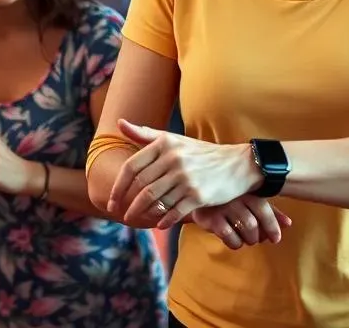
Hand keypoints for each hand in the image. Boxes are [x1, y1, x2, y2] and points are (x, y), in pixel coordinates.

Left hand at [106, 121, 262, 229]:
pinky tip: (160, 224)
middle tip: (122, 216)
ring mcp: (186, 177)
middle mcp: (174, 159)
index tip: (111, 201)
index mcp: (165, 143)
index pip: (132, 167)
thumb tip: (120, 123)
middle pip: (141, 187)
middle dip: (127, 205)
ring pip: (154, 201)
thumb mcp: (174, 139)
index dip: (118, 186)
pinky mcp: (198, 195)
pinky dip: (163, 220)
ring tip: (136, 220)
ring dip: (142, 214)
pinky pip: (173, 212)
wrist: (236, 164)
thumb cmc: (200, 153)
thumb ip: (145, 134)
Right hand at [192, 196, 292, 249]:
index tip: (276, 239)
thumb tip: (289, 224)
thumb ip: (270, 212)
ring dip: (248, 240)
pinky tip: (234, 240)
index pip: (264, 209)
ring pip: (243, 230)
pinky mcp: (212, 218)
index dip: (272, 226)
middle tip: (257, 239)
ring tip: (246, 239)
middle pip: (253, 223)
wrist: (202, 194)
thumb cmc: (233, 198)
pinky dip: (234, 243)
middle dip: (258, 236)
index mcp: (249, 190)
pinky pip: (228, 236)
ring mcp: (224, 206)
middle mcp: (237, 196)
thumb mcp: (252, 201)